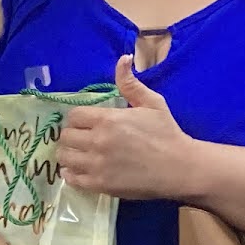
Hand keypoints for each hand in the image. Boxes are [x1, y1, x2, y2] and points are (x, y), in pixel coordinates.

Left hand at [52, 61, 210, 202]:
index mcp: (108, 119)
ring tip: (79, 155)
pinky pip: (71, 179)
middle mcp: (97, 141)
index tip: (85, 123)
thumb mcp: (152, 102)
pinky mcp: (100, 185)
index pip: (73, 116)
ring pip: (65, 157)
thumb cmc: (167, 133)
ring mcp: (97, 165)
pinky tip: (80, 170)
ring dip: (69, 154)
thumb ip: (130, 83)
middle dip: (72, 136)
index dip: (77, 119)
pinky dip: (71, 174)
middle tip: (81, 139)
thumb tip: (123, 58)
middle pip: (66, 136)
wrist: (179, 168)